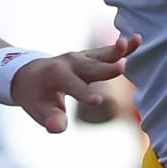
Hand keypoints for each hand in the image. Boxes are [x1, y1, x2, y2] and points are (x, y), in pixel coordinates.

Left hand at [12, 34, 140, 132]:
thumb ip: (50, 119)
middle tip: (122, 67)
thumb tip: (56, 128)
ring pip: (102, 55)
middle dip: (106, 69)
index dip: (83, 94)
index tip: (97, 101)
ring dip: (118, 49)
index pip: (72, 86)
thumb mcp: (37, 110)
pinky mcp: (90, 56)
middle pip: (91, 68)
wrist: (29, 73)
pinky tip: (137, 39)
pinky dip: (123, 47)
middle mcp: (70, 63)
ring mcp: (81, 57)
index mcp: (56, 76)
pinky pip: (108, 52)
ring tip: (132, 41)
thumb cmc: (35, 96)